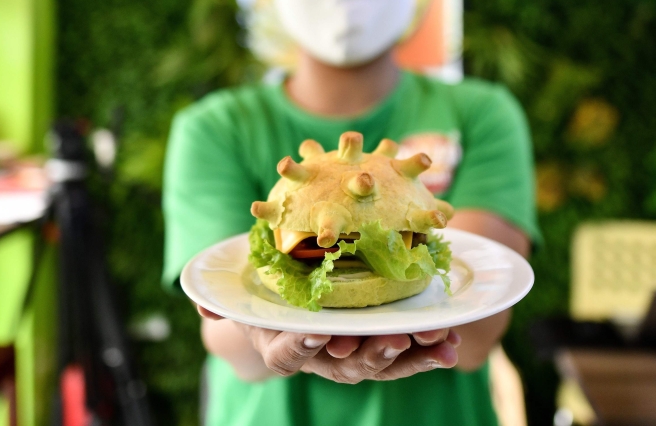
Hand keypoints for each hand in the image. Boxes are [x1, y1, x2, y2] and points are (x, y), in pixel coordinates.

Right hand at [198, 306, 458, 383]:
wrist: (293, 305)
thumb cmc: (266, 293)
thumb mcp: (242, 290)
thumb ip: (223, 296)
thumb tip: (202, 302)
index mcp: (283, 344)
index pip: (290, 353)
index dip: (302, 345)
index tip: (317, 333)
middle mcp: (321, 358)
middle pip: (344, 364)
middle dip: (370, 353)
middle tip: (391, 339)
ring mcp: (353, 357)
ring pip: (381, 364)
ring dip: (410, 355)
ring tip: (438, 342)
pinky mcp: (382, 349)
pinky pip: (407, 356)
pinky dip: (430, 352)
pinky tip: (453, 345)